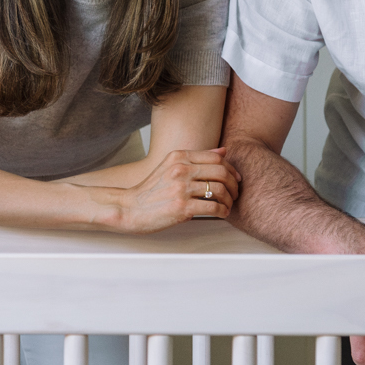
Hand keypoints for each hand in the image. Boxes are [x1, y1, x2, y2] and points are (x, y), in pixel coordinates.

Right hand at [113, 147, 241, 233]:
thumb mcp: (170, 166)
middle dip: (233, 184)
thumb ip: (196, 159)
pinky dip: (222, 211)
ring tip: (227, 205)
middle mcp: (180, 170)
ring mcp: (181, 188)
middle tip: (235, 193)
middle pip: (221, 172)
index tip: (235, 178)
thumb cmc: (150, 192)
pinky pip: (213, 207)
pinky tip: (221, 214)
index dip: (231, 168)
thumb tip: (223, 150)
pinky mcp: (182, 207)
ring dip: (229, 200)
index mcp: (178, 157)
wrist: (129, 208)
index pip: (216, 157)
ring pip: (219, 190)